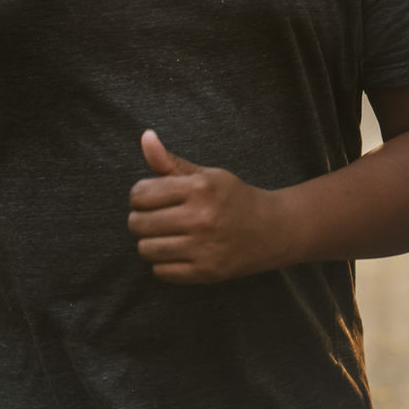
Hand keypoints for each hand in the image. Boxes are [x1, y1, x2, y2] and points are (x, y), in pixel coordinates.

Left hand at [127, 130, 289, 282]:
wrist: (270, 230)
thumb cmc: (232, 198)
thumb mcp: (205, 175)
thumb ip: (169, 161)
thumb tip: (145, 136)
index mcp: (200, 189)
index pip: (140, 194)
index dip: (140, 195)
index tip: (150, 197)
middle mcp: (201, 218)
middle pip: (138, 223)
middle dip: (140, 219)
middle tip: (155, 217)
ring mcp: (203, 248)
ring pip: (146, 249)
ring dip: (150, 242)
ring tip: (165, 235)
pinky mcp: (205, 272)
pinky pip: (160, 272)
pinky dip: (163, 263)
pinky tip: (177, 251)